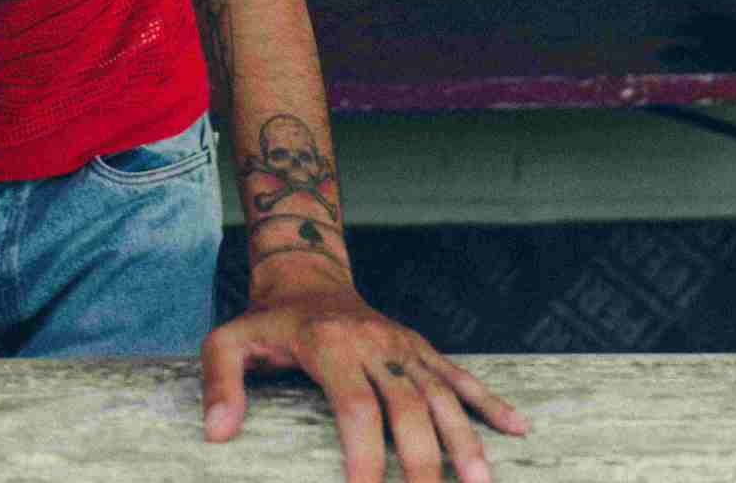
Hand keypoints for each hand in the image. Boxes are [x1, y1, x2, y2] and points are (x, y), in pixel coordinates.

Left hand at [201, 278, 527, 482]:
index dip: (363, 457)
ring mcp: (404, 345)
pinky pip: (460, 375)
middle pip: (407, 408)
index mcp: (330, 344)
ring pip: (442, 394)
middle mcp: (375, 343)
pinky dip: (489, 401)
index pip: (354, 408)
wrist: (308, 274)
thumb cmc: (267, 321)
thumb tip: (217, 433)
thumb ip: (220, 383)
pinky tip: (518, 429)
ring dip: (466, 439)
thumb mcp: (228, 342)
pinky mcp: (421, 347)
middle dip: (423, 461)